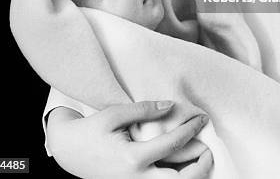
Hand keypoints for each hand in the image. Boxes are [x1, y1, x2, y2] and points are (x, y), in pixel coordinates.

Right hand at [47, 101, 212, 178]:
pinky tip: (185, 165)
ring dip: (191, 176)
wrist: (70, 152)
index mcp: (132, 159)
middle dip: (200, 167)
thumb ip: (144, 110)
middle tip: (209, 149)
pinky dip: (176, 177)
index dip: (190, 130)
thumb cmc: (92, 130)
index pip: (172, 145)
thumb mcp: (115, 114)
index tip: (202, 119)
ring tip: (201, 157)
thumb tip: (170, 107)